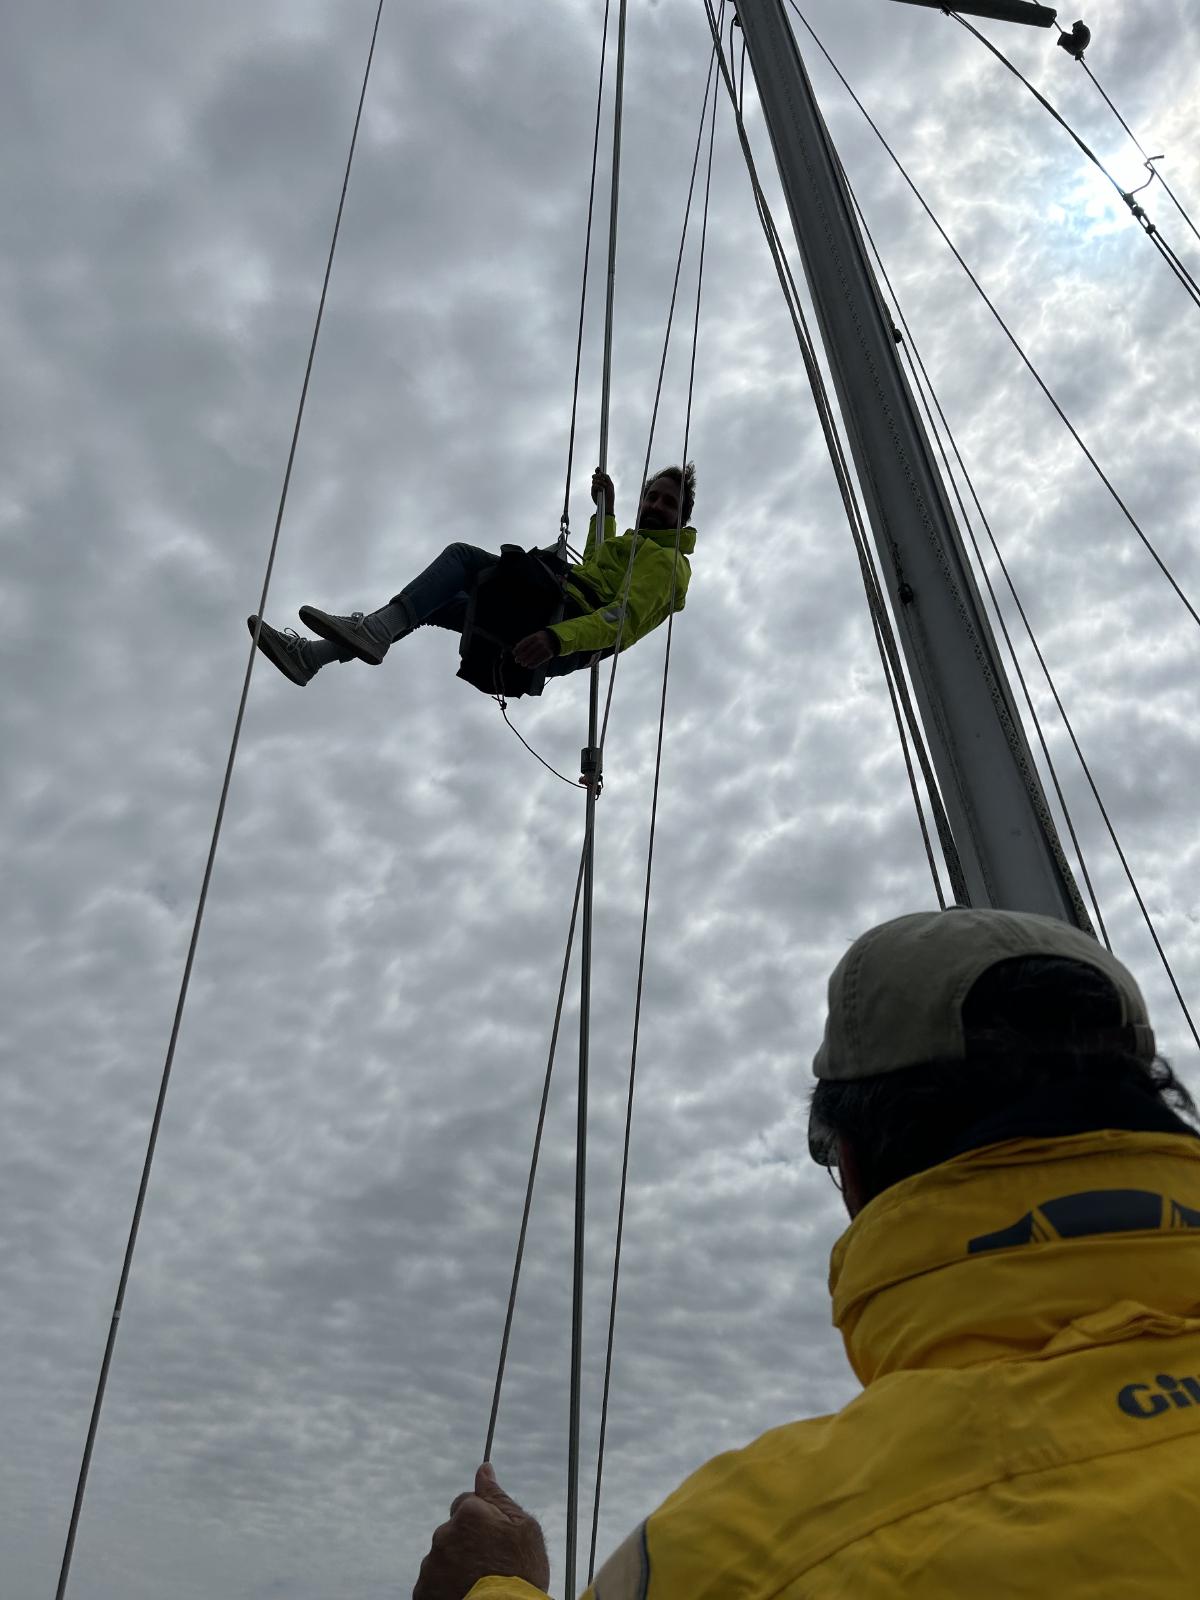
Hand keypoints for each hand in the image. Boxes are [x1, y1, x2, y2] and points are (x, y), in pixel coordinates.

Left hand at [413, 1463, 549, 1599]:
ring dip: (455, 1565)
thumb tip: (483, 1469)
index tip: (493, 1539)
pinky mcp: (423, 1592)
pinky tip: (463, 1593)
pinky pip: (432, 1582)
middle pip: (452, 1531)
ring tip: (476, 1583)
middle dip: (466, 1542)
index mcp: (468, 1513)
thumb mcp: (524, 1528)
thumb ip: (497, 1497)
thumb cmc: (521, 1573)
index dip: (481, 1520)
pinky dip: (444, 1586)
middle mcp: (444, 1534)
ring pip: (442, 1556)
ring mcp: (431, 1565)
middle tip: (487, 1565)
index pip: (465, 1503)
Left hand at [513, 630, 557, 668]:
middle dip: (522, 656)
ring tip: (523, 664)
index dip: (518, 648)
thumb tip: (517, 652)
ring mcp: (546, 647)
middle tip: (517, 660)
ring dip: (527, 661)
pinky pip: (540, 660)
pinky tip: (530, 666)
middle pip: (529, 650)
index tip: (514, 653)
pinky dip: (534, 664)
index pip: (525, 642)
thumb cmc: (541, 639)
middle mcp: (541, 641)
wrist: (555, 639)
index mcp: (536, 636)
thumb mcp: (535, 637)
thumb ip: (527, 642)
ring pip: (534, 656)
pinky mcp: (549, 653)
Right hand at [591, 468, 614, 512]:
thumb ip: (607, 478)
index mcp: (603, 481)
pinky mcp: (593, 492)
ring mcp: (595, 487)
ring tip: (604, 487)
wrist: (608, 504)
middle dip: (598, 476)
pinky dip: (599, 487)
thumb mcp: (610, 485)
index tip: (598, 468)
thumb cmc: (610, 495)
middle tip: (600, 477)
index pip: (599, 474)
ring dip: (600, 482)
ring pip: (594, 480)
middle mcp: (598, 483)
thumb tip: (601, 473)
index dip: (598, 470)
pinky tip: (602, 490)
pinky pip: (594, 486)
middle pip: (595, 475)